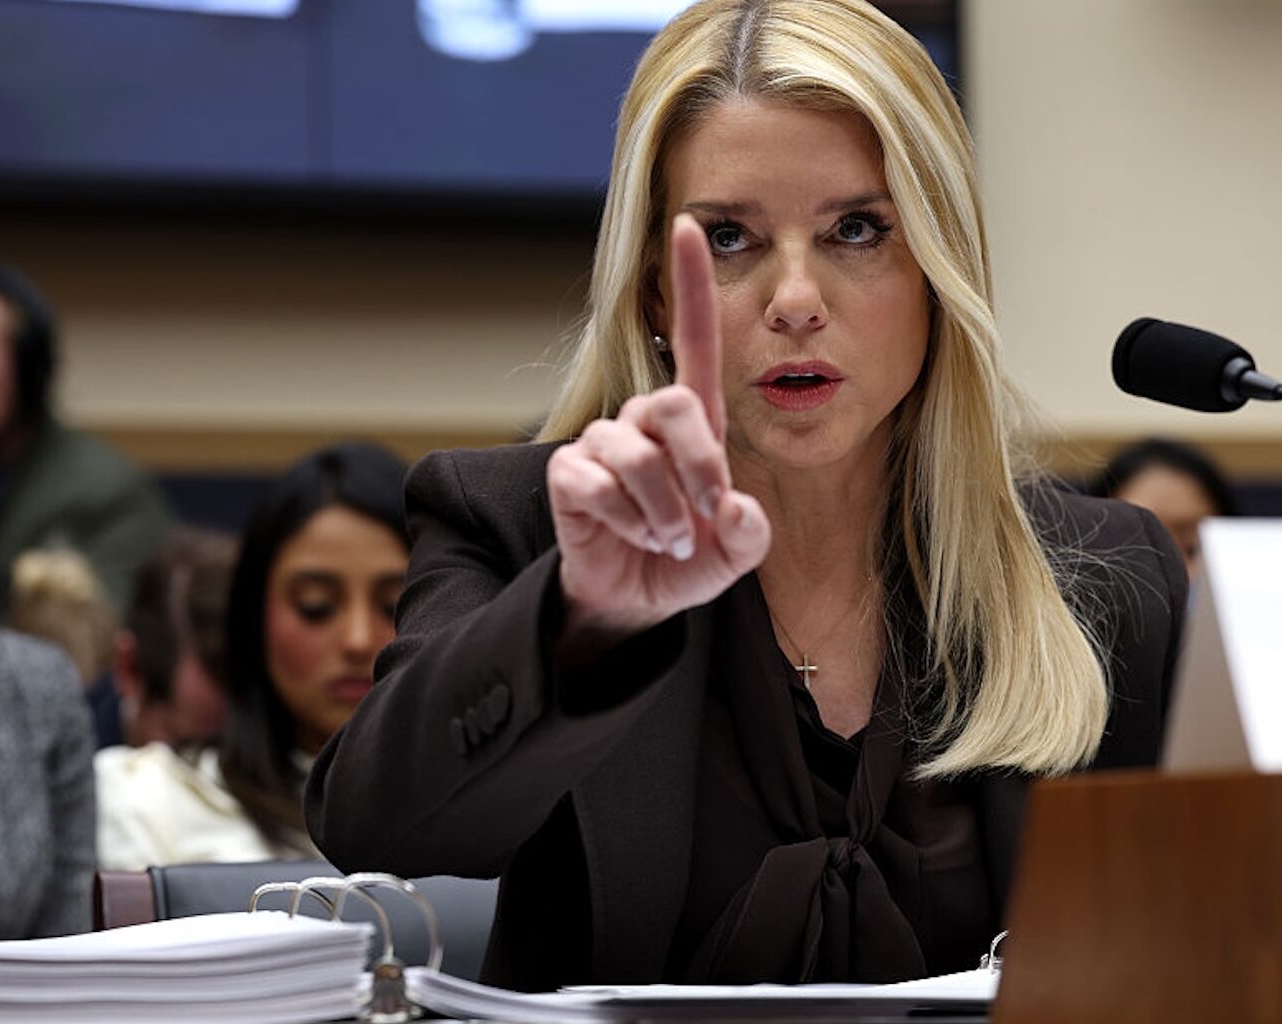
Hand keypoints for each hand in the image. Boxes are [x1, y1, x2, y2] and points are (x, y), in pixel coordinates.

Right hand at [547, 213, 771, 641]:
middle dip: (699, 466)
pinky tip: (631, 536)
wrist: (634, 600)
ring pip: (638, 457)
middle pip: (672, 403)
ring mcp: (602, 443)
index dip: (690, 282)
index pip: (691, 338)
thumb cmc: (686, 559)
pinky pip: (599, 486)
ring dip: (664, 513)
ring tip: (669, 541)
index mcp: (691, 420)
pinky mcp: (569, 473)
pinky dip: (627, 522)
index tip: (689, 223)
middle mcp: (642, 420)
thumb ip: (751, 534)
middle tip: (705, 518)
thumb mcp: (735, 552)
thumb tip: (737, 509)